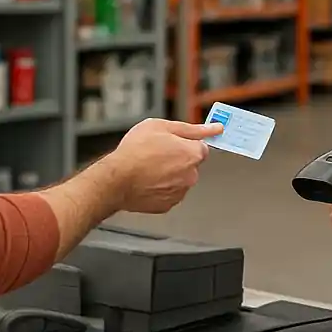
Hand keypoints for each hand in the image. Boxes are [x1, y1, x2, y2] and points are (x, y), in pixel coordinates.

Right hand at [100, 118, 222, 214]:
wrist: (116, 179)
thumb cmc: (135, 151)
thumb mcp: (161, 127)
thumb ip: (192, 129)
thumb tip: (214, 128)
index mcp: (193, 154)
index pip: (201, 148)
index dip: (185, 143)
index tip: (173, 144)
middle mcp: (191, 175)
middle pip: (190, 164)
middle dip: (177, 159)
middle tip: (156, 154)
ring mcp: (179, 192)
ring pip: (179, 179)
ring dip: (169, 174)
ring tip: (148, 168)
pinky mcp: (167, 205)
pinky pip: (168, 193)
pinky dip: (160, 188)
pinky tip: (146, 180)